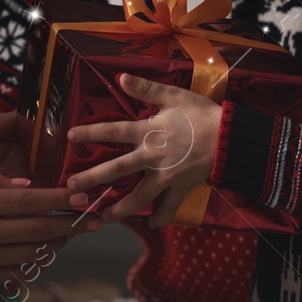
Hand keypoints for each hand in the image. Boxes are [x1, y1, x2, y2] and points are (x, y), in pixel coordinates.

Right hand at [0, 174, 102, 288]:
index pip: (28, 200)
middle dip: (70, 225)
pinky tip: (41, 251)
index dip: (59, 200)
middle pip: (38, 229)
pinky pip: (18, 270)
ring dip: (55, 243)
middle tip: (93, 220)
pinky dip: (33, 260)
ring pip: (33, 252)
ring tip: (68, 233)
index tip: (81, 197)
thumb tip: (28, 186)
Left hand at [62, 73, 223, 225]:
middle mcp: (152, 157)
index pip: (113, 131)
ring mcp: (166, 176)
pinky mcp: (181, 188)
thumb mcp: (174, 95)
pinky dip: (162, 217)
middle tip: (71, 187)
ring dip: (119, 208)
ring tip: (102, 217)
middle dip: (92, 178)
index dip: (90, 132)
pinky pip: (170, 207)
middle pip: (117, 170)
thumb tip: (120, 77)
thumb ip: (146, 88)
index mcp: (148, 132)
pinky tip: (153, 224)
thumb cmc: (202, 114)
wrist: (231, 138)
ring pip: (138, 197)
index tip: (70, 136)